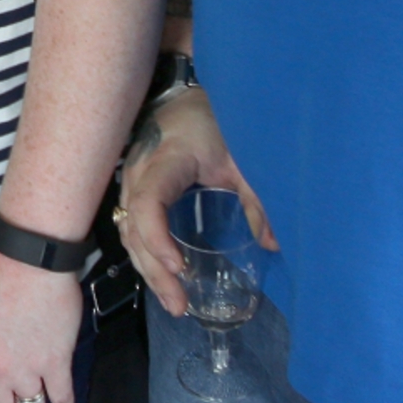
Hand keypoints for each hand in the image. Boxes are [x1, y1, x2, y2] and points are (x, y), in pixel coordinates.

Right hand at [115, 88, 272, 317]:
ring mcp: (131, 183)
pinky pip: (131, 228)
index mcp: (165, 162)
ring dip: (148, 270)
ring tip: (175, 303)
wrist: (181, 96)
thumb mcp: (239, 155)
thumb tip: (273, 243)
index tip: (180, 266)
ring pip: (128, 234)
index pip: (147, 204)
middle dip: (155, 271)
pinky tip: (165, 279)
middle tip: (180, 306)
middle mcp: (139, 175)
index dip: (158, 238)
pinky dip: (146, 256)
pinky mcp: (134, 191)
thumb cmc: (212, 121)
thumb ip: (255, 196)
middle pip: (133, 230)